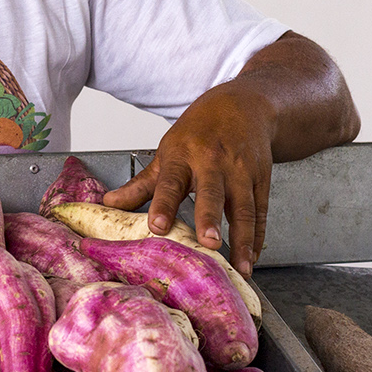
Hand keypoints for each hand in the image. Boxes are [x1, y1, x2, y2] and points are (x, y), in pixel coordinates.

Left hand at [97, 82, 275, 277]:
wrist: (243, 105)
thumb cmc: (200, 131)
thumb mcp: (167, 151)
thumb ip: (141, 184)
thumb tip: (110, 204)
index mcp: (183, 155)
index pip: (170, 182)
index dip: (163, 204)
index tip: (157, 226)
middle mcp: (213, 163)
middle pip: (212, 193)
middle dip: (210, 219)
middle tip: (209, 243)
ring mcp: (240, 172)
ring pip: (243, 208)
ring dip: (242, 239)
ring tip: (240, 266)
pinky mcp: (261, 180)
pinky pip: (260, 213)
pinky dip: (257, 237)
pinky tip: (253, 257)